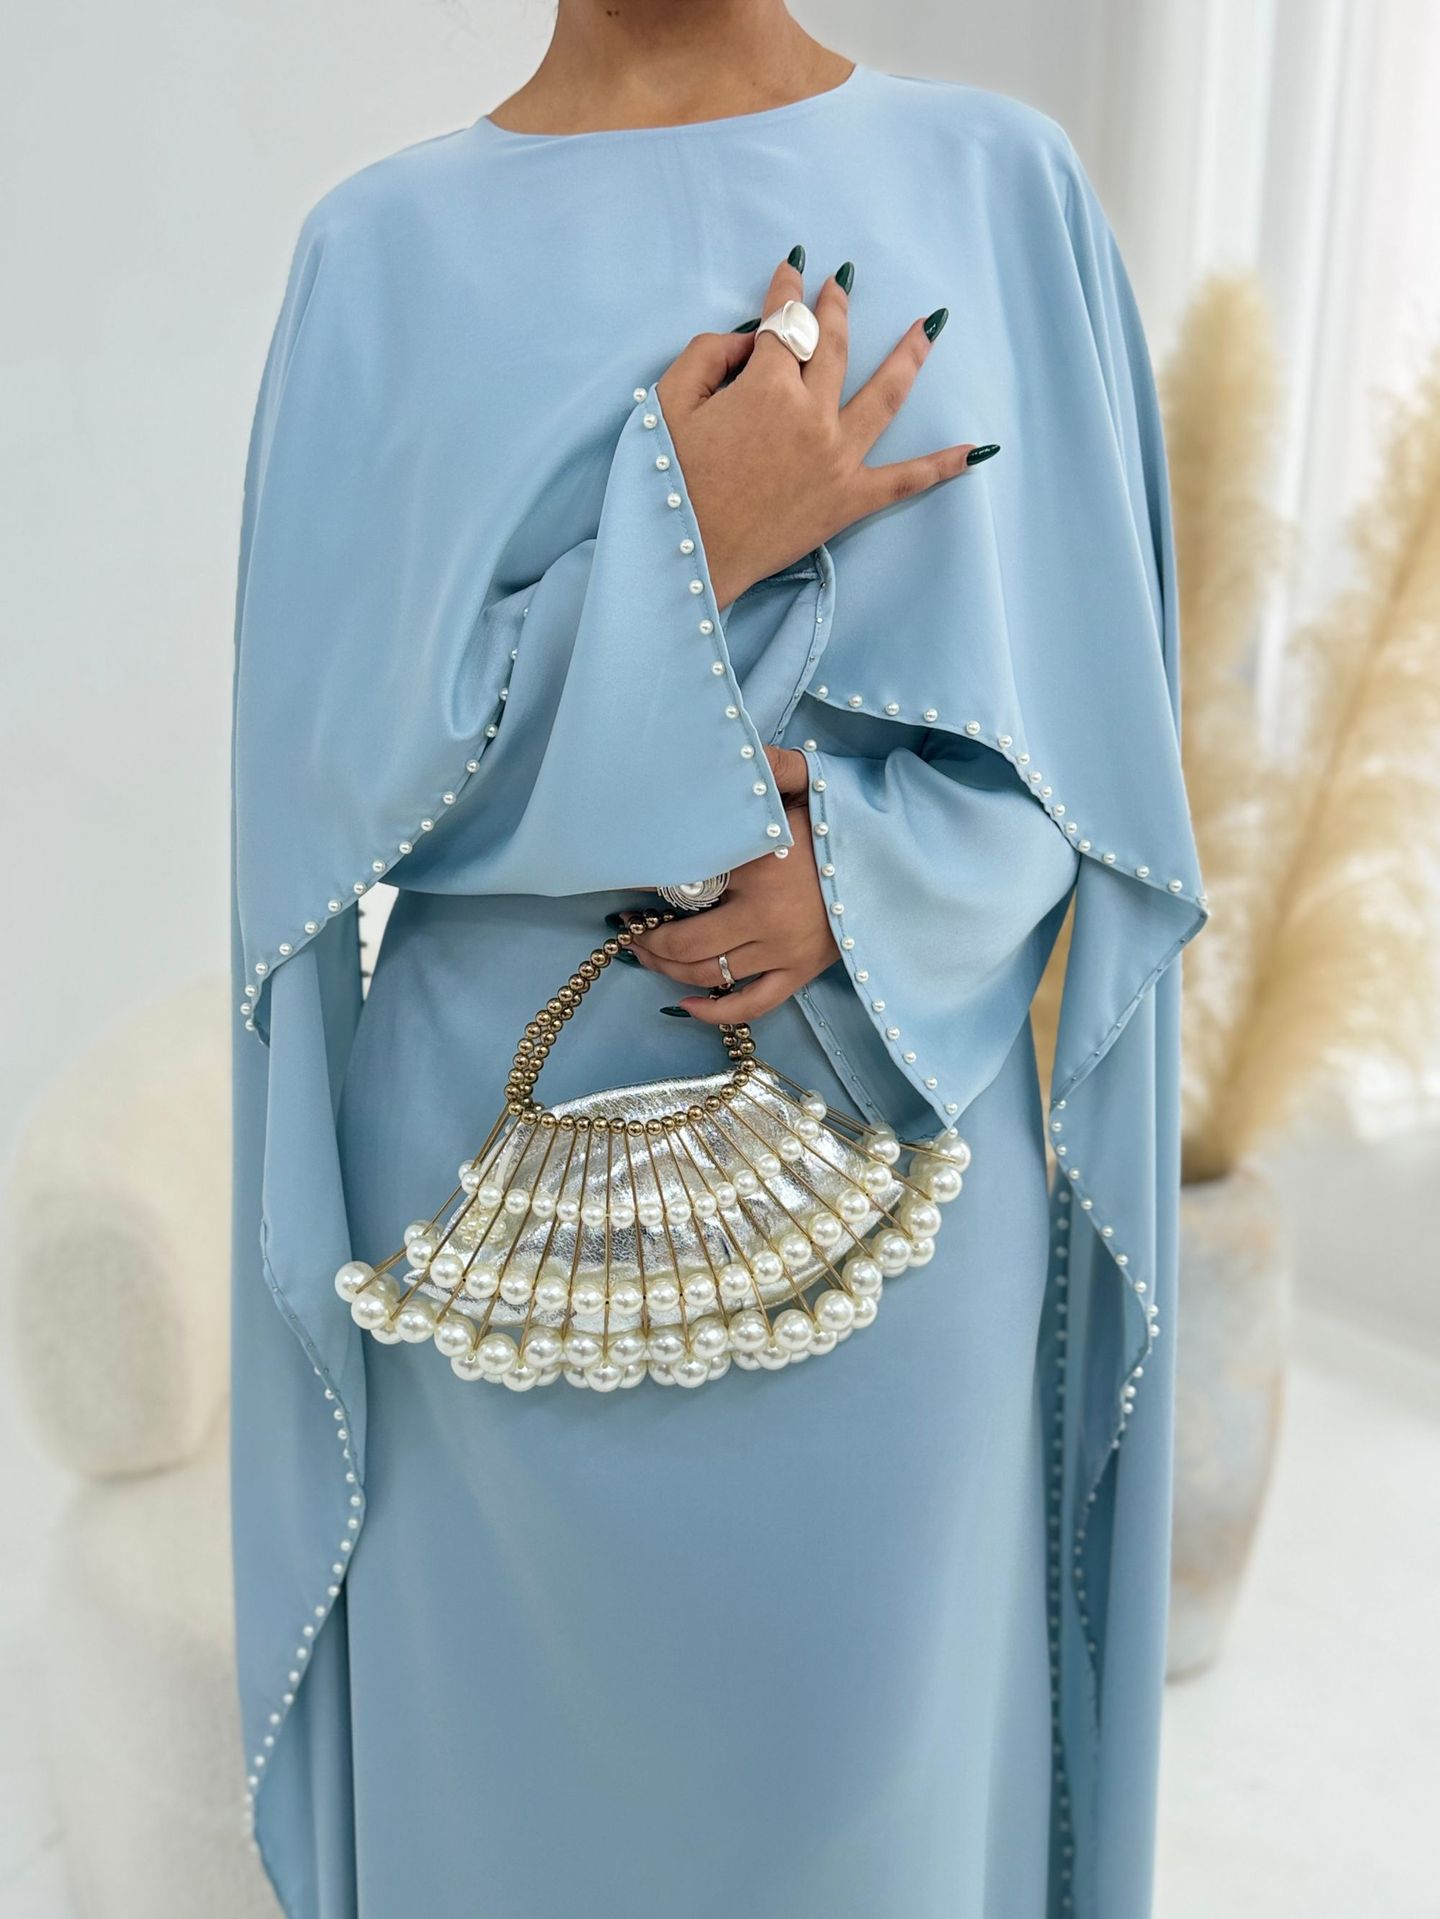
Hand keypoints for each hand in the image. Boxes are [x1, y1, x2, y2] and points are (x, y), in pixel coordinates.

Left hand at [626, 749, 831, 1022]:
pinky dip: (715, 1010)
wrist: (901, 865)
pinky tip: (688, 1005)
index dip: (646, 888)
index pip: (683, 884)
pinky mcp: (801, 972)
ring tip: (648, 954)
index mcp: (759, 868)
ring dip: (669, 970)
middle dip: (648, 940)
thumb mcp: (810, 783)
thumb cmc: (847, 823)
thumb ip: (774, 765)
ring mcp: (783, 952)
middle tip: (629, 929)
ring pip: (709, 974)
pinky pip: (751, 1005)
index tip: (625, 884)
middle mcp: (766, 918)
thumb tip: (739, 746)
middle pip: (686, 944)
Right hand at [655, 253, 978, 609]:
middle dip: (838, 307)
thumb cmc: (668, 483)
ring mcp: (838, 458)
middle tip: (843, 282)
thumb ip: (709, 353)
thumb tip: (750, 342)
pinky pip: (906, 480)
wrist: (686, 559)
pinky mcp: (850, 501)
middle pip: (834, 346)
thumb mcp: (667, 401)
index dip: (786, 290)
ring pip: (885, 395)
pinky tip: (978, 449)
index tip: (792, 268)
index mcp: (767, 387)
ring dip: (910, 355)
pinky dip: (944, 466)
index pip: (785, 324)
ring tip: (930, 325)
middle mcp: (813, 415)